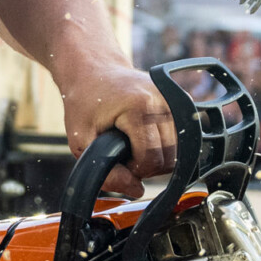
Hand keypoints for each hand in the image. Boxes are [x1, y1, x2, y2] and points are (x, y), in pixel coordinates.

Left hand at [60, 63, 174, 195]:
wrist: (93, 69)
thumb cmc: (84, 102)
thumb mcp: (81, 141)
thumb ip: (106, 173)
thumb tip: (137, 191)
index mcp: (139, 108)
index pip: (150, 159)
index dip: (134, 171)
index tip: (117, 162)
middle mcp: (162, 100)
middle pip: (168, 157)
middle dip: (146, 166)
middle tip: (124, 157)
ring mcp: (172, 99)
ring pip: (177, 150)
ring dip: (156, 157)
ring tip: (133, 147)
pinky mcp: (176, 100)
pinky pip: (179, 137)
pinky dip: (163, 145)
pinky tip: (144, 138)